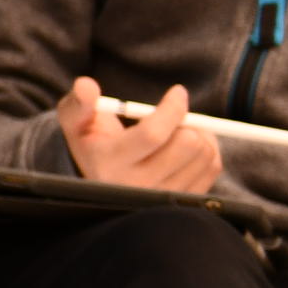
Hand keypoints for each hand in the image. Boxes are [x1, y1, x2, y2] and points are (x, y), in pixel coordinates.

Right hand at [61, 77, 220, 194]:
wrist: (101, 178)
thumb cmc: (90, 140)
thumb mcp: (75, 120)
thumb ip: (80, 102)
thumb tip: (87, 86)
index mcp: (108, 164)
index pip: (153, 134)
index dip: (172, 109)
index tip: (177, 92)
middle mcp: (136, 187)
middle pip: (187, 144)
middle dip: (187, 120)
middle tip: (178, 114)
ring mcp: (162, 198)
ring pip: (204, 154)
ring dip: (201, 133)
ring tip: (182, 129)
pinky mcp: (184, 201)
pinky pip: (213, 168)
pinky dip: (209, 149)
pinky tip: (191, 146)